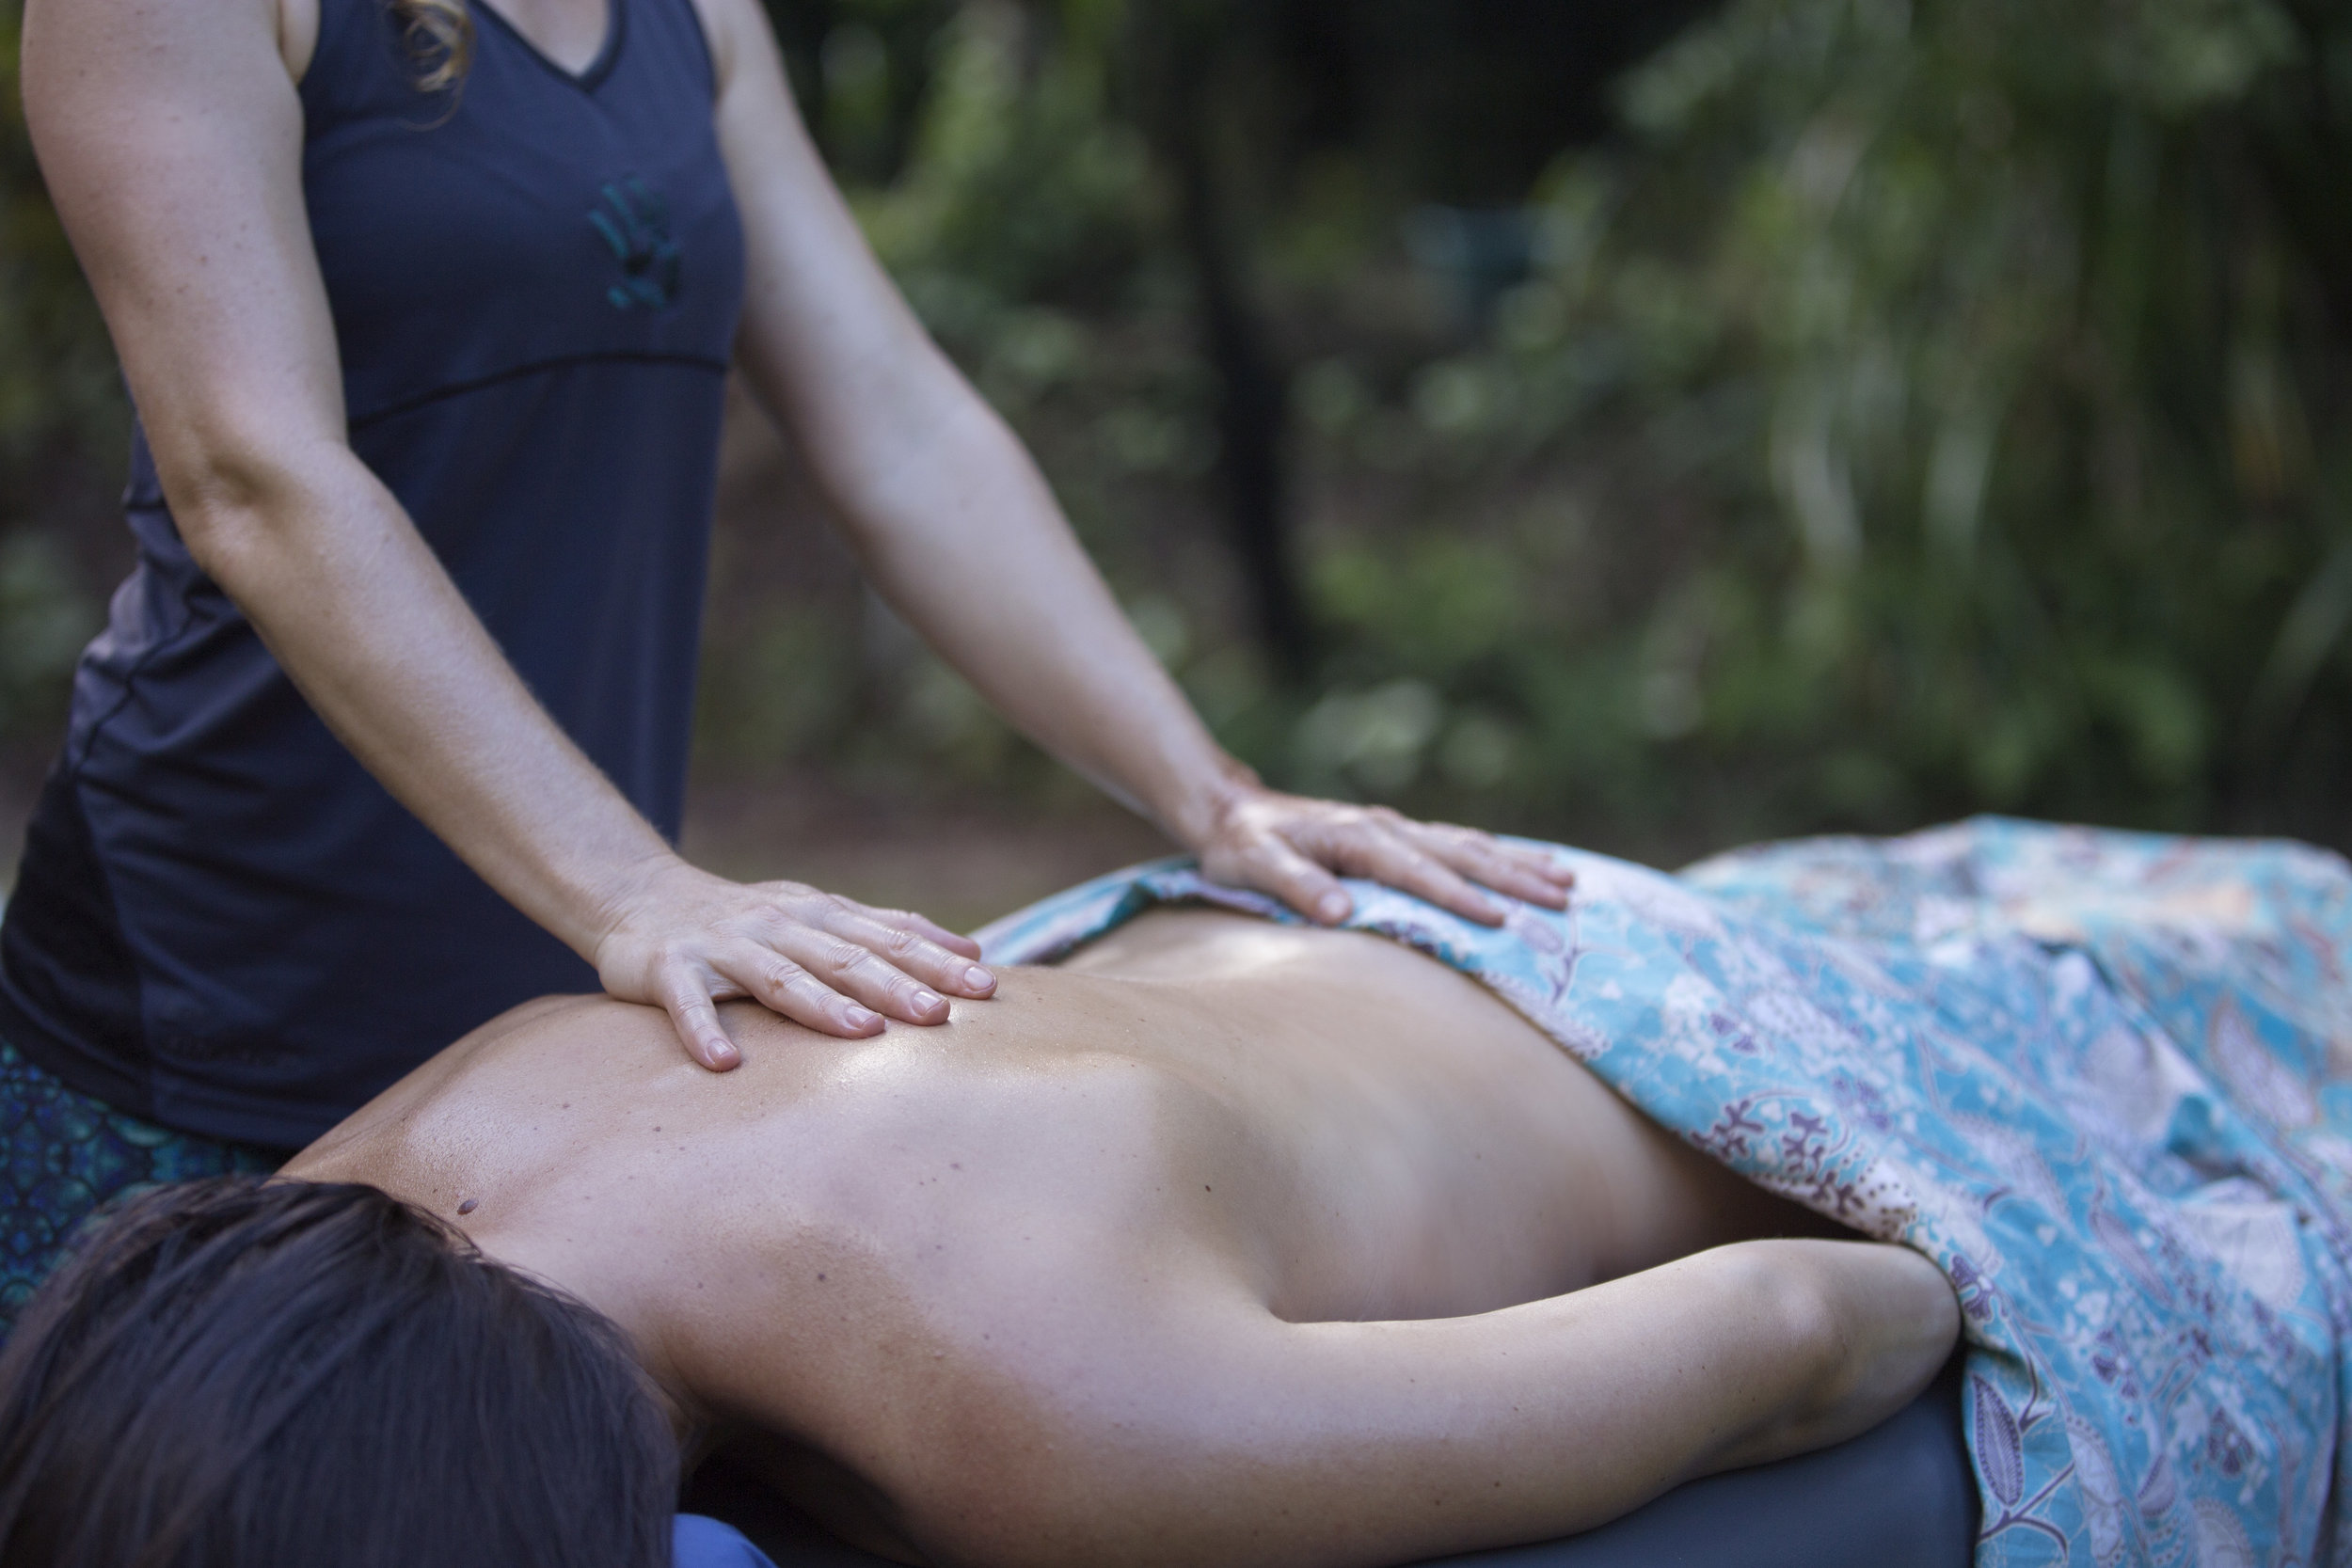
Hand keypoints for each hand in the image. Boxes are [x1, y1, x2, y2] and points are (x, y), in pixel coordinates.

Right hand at [591, 857, 997, 1069]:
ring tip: (863, 1033)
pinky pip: (687, 1003)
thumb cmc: (747, 919)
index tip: (986, 986)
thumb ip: (888, 931)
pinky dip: (704, 1030)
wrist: (639, 896)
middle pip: (844, 956)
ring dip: (822, 1004)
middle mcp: (777, 924)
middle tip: (941, 1014)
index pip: (886, 936)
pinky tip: (723, 1064)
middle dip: (895, 985)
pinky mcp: (668, 968)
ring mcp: (723, 946)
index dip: (936, 960)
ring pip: (779, 976)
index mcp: (818, 913)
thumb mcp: (819, 914)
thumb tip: (972, 950)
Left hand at [1191, 785, 1574, 926]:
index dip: (1459, 896)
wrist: (1230, 811)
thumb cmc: (1241, 846)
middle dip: (1514, 877)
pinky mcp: (1396, 835)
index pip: (1418, 872)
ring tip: (1568, 882)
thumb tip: (1338, 911)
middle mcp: (1385, 828)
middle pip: (1462, 852)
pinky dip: (1497, 854)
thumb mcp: (1254, 867)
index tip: (1502, 920)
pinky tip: (1527, 864)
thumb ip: (1295, 886)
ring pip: (1469, 844)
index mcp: (1358, 837)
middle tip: (1564, 899)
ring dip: (1518, 863)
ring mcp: (1395, 829)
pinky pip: (1457, 844)